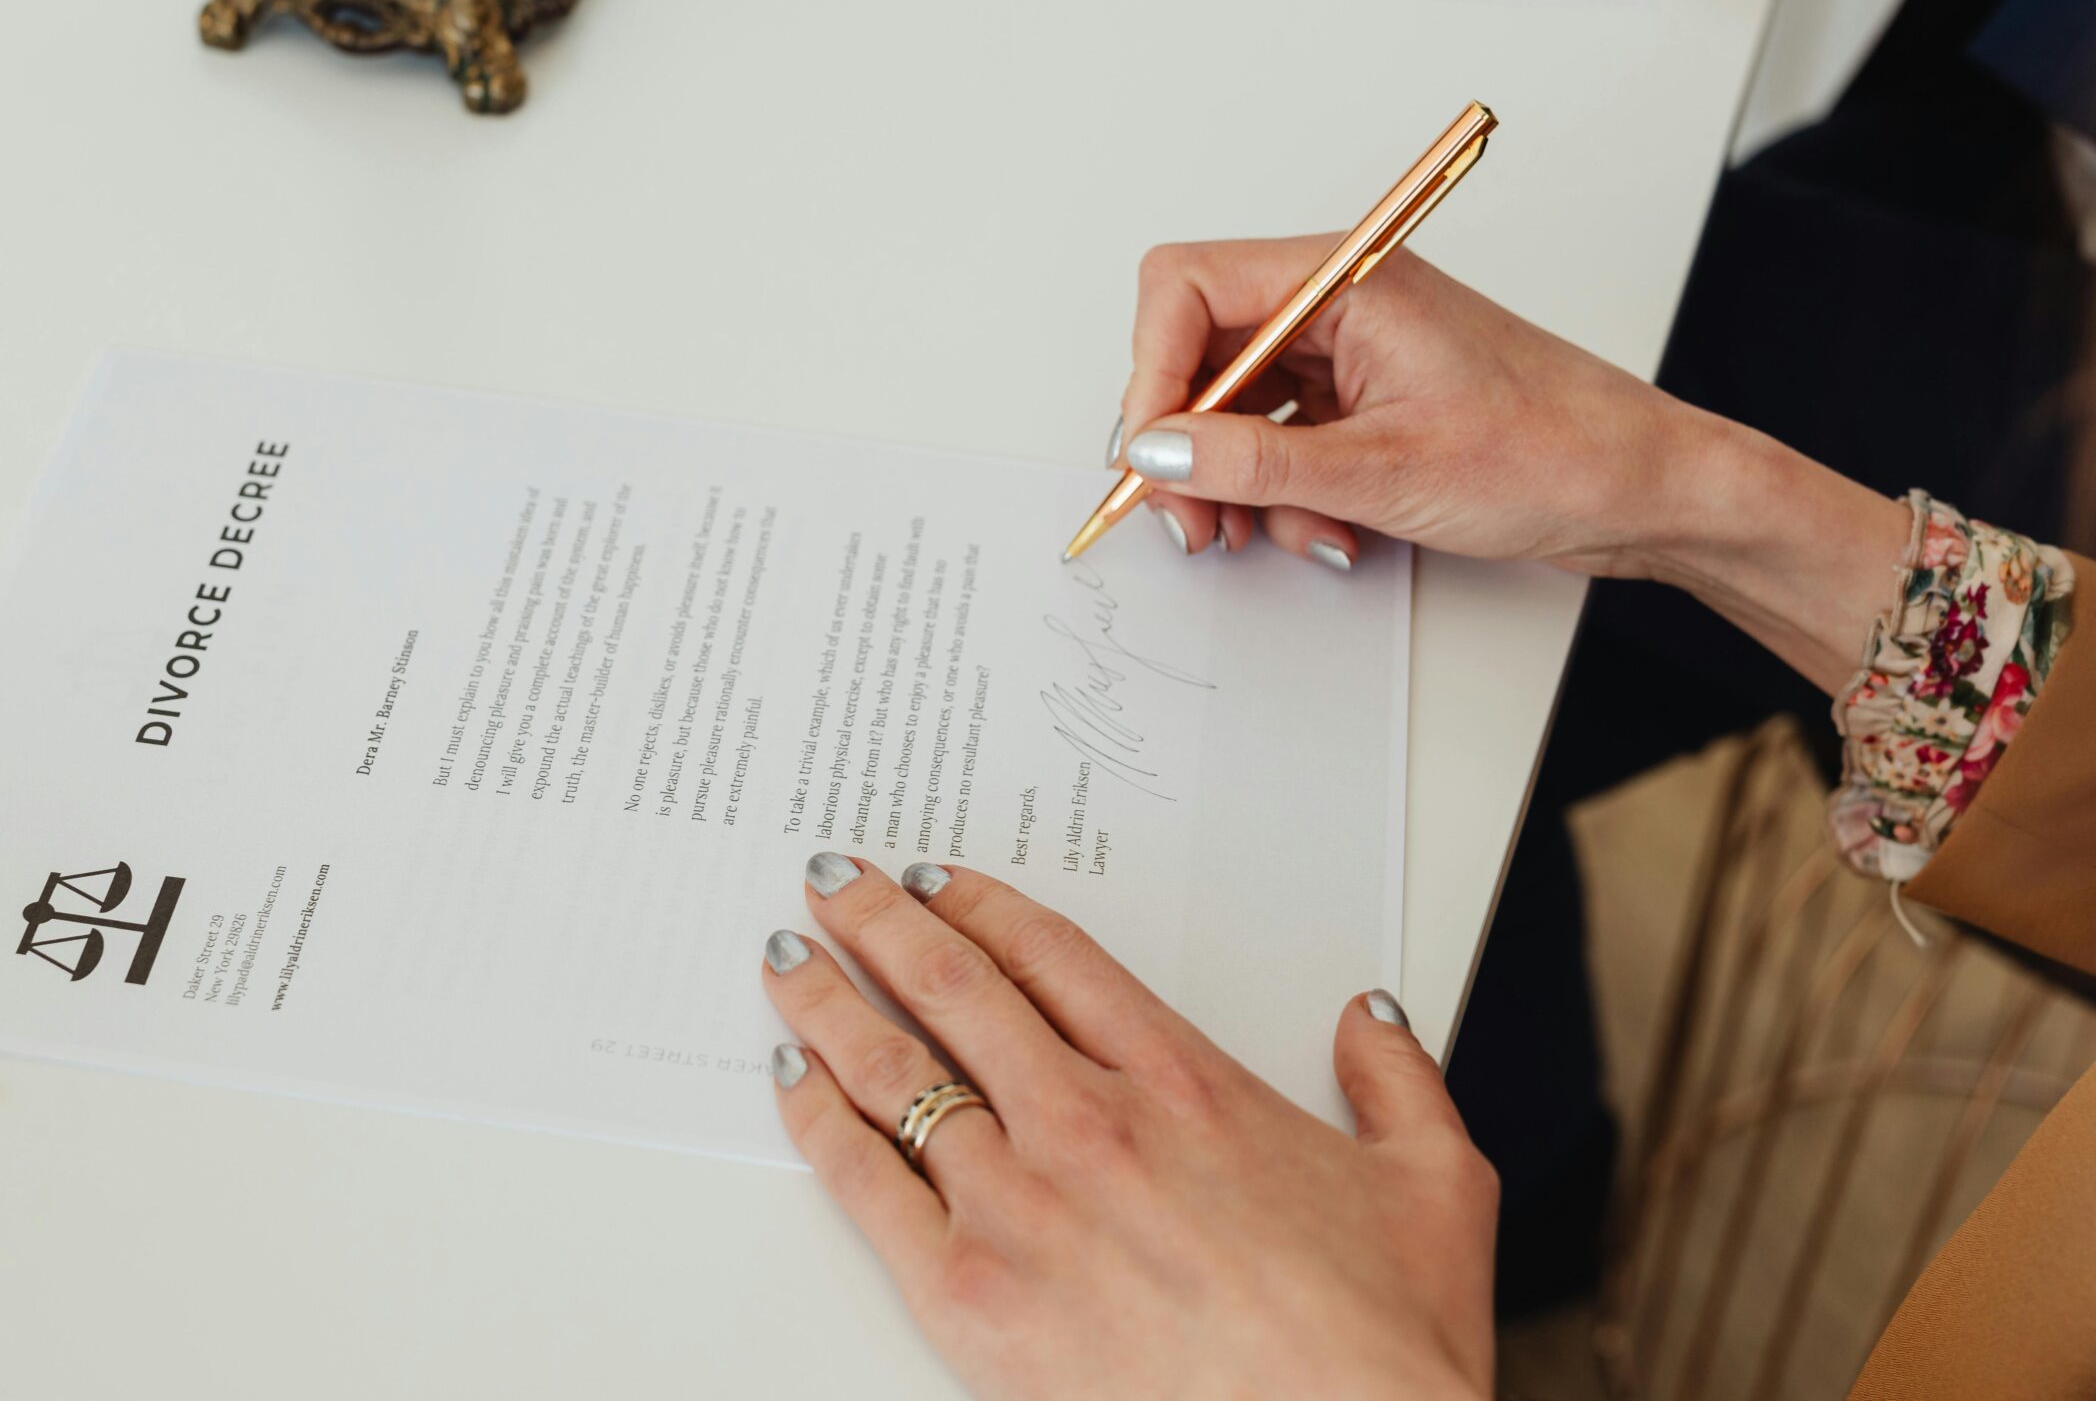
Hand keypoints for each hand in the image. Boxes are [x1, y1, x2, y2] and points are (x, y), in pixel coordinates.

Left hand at [764, 854, 1495, 1400]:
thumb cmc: (1380, 1342)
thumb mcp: (1434, 1183)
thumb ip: (1398, 1081)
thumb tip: (1374, 1019)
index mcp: (1185, 1083)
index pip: (1054, 958)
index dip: (984, 906)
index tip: (940, 882)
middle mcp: (1089, 1123)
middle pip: (957, 988)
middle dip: (883, 922)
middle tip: (837, 884)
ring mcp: (1022, 1204)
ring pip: (896, 1069)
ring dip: (830, 1000)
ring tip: (789, 960)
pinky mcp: (970, 1294)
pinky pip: (863, 1180)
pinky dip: (817, 1118)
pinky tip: (791, 1078)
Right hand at [1111, 237, 1907, 687]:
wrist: (1647, 490)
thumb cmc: (1556, 450)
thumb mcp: (1385, 470)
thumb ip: (1254, 463)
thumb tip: (1157, 454)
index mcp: (1343, 279)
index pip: (1187, 287)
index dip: (1151, 371)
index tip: (1151, 453)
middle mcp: (1338, 304)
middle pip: (1198, 352)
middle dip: (1186, 443)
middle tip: (1191, 518)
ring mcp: (1350, 354)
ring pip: (1233, 408)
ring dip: (1236, 482)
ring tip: (1271, 533)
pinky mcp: (1363, 402)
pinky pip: (1280, 441)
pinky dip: (1283, 494)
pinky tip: (1327, 529)